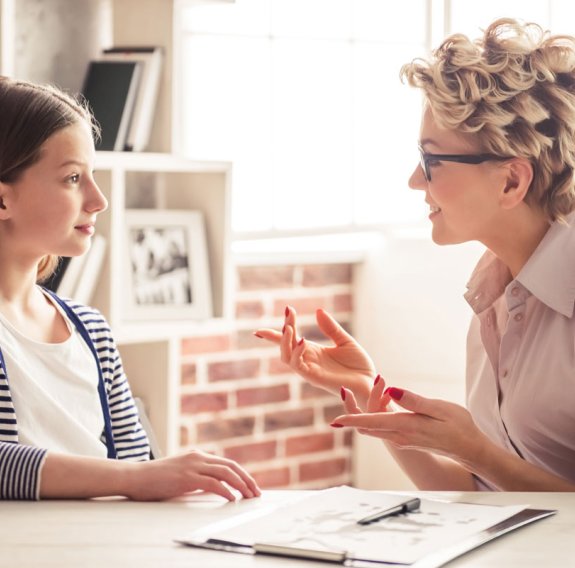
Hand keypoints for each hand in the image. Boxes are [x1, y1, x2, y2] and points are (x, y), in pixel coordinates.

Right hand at [126, 450, 260, 501]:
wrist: (135, 476)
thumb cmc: (155, 479)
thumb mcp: (181, 475)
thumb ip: (197, 478)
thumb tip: (214, 488)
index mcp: (198, 456)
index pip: (227, 463)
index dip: (241, 474)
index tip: (250, 486)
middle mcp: (198, 457)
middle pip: (231, 466)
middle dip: (246, 479)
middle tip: (256, 492)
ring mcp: (193, 465)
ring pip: (225, 472)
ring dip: (240, 484)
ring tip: (248, 496)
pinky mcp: (187, 477)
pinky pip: (212, 482)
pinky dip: (225, 490)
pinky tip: (231, 498)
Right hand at [255, 307, 376, 405]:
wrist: (371, 383)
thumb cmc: (359, 366)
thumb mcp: (345, 341)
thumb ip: (331, 328)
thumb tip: (318, 311)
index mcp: (313, 351)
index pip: (289, 341)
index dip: (277, 332)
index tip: (276, 316)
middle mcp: (308, 361)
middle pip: (284, 346)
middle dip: (282, 330)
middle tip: (289, 313)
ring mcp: (310, 370)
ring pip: (286, 357)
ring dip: (285, 342)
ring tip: (289, 327)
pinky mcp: (315, 378)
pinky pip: (299, 366)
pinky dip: (297, 353)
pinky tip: (303, 341)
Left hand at [331, 387, 488, 466]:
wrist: (471, 449)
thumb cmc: (460, 426)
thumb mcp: (440, 408)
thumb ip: (414, 400)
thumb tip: (392, 390)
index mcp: (407, 426)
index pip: (372, 422)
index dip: (352, 419)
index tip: (334, 420)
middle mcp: (400, 436)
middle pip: (367, 426)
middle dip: (352, 412)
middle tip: (343, 391)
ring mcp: (402, 439)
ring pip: (373, 428)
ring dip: (363, 413)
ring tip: (360, 392)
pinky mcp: (406, 439)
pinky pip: (383, 428)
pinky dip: (375, 416)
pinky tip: (379, 402)